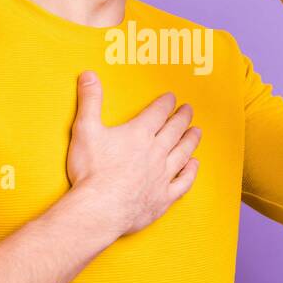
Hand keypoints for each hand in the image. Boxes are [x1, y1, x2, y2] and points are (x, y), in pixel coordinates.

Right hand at [66, 71, 201, 238]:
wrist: (100, 208)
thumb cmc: (91, 171)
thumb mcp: (85, 129)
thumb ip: (89, 101)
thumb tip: (88, 74)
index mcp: (139, 134)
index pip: (158, 113)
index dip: (166, 103)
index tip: (173, 97)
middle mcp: (156, 152)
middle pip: (174, 130)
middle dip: (182, 118)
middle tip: (189, 109)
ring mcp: (162, 175)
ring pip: (183, 153)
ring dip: (191, 140)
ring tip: (197, 132)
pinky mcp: (163, 197)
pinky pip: (183, 182)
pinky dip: (191, 172)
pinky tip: (194, 166)